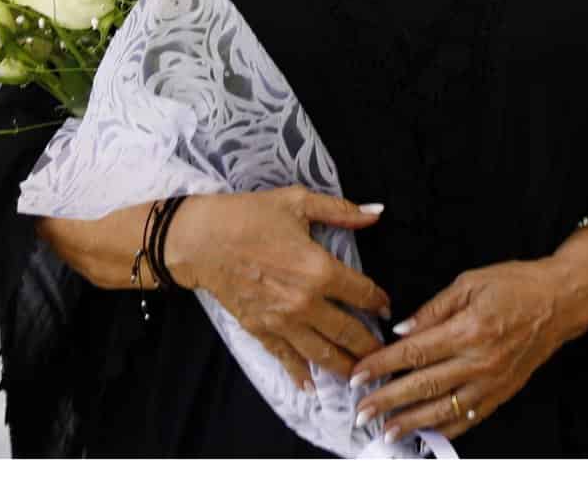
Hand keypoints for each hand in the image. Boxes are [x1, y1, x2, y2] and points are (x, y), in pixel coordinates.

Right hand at [167, 188, 391, 389]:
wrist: (201, 239)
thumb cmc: (249, 215)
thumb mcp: (298, 202)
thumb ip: (341, 211)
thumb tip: (377, 213)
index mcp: (319, 269)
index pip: (363, 293)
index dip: (379, 301)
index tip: (385, 307)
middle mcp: (306, 302)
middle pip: (349, 332)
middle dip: (370, 345)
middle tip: (383, 353)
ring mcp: (282, 321)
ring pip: (323, 354)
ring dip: (345, 366)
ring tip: (360, 374)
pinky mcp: (261, 330)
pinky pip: (287, 358)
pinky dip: (301, 373)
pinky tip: (312, 385)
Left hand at [349, 256, 587, 441]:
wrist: (561, 301)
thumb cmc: (517, 285)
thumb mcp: (470, 281)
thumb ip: (433, 309)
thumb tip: (401, 329)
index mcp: (467, 329)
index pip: (413, 352)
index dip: (381, 365)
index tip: (357, 374)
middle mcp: (478, 361)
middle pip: (422, 386)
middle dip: (386, 400)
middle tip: (361, 411)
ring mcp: (491, 382)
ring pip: (443, 409)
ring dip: (410, 423)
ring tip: (385, 431)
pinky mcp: (502, 393)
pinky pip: (469, 417)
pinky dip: (445, 428)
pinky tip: (425, 433)